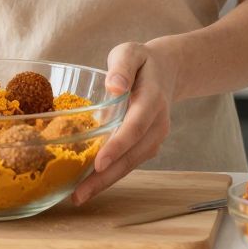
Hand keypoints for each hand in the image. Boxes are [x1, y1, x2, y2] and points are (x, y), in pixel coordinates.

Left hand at [71, 40, 178, 204]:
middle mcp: (157, 123)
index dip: (117, 146)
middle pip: (132, 154)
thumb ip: (122, 66)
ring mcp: (154, 137)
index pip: (135, 127)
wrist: (168, 71)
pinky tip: (89, 185)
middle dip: (106, 177)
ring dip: (106, 182)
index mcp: (153, 99)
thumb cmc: (142, 62)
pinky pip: (130, 162)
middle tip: (80, 194)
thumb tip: (114, 86)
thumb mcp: (131, 52)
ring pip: (131, 164)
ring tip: (79, 196)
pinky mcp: (147, 145)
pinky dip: (111, 176)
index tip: (98, 163)